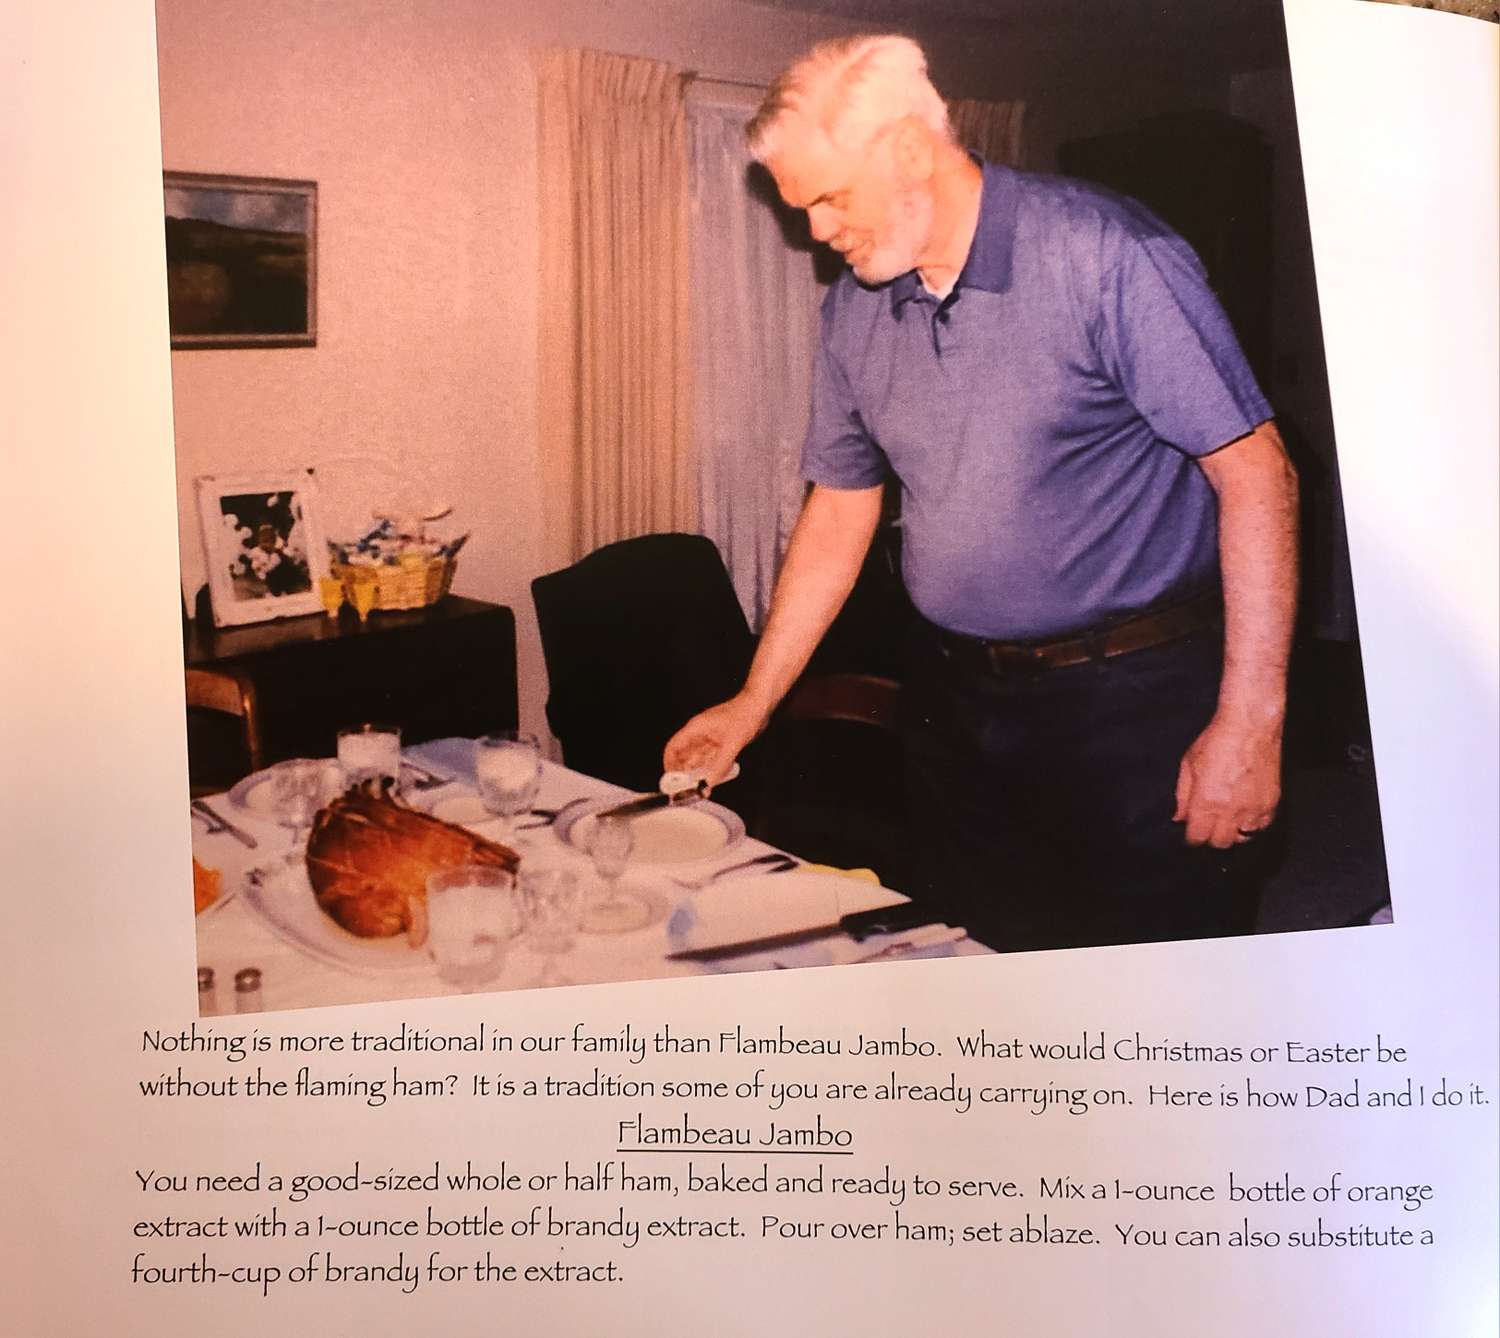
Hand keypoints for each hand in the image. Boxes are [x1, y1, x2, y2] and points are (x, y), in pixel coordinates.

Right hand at [663, 694, 769, 786]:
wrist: (759, 706)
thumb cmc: (745, 714)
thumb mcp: (733, 743)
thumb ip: (720, 764)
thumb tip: (709, 783)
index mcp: (696, 728)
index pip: (673, 747)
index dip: (670, 764)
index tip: (672, 780)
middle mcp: (700, 734)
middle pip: (684, 756)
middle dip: (685, 773)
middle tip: (689, 789)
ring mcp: (710, 738)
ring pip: (698, 759)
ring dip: (698, 773)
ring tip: (701, 788)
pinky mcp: (720, 743)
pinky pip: (710, 759)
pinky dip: (710, 769)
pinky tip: (714, 779)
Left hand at [1173, 712, 1282, 848]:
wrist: (1250, 726)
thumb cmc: (1216, 741)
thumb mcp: (1189, 764)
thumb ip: (1182, 796)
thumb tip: (1179, 818)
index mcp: (1206, 802)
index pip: (1197, 837)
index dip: (1192, 836)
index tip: (1192, 831)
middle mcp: (1231, 810)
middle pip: (1220, 843)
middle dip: (1211, 837)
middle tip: (1209, 824)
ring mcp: (1254, 808)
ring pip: (1242, 838)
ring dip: (1233, 832)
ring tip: (1228, 818)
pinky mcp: (1272, 802)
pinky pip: (1262, 826)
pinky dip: (1252, 824)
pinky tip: (1245, 812)